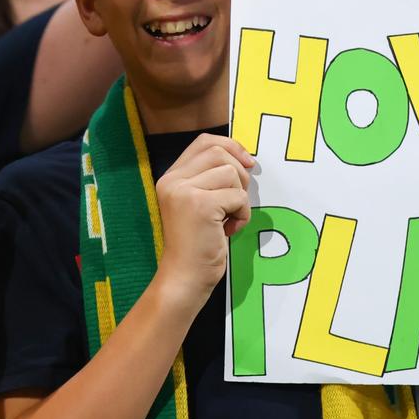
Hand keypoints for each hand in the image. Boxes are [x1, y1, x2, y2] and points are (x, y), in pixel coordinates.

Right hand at [154, 134, 254, 309]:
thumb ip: (212, 179)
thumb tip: (246, 159)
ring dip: (240, 198)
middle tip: (236, 202)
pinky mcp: (200, 205)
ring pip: (231, 173)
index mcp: (170, 177)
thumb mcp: (200, 204)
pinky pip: (238, 196)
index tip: (247, 163)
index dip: (230, 146)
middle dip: (239, 174)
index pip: (204, 142)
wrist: (184, 277)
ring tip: (228, 220)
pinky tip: (228, 231)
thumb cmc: (198, 243)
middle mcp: (172, 180)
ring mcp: (184, 191)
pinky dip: (242, 214)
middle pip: (219, 152)